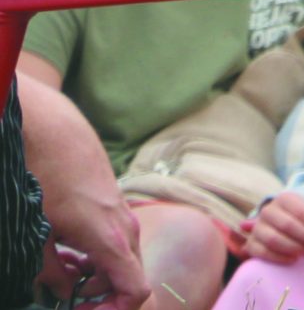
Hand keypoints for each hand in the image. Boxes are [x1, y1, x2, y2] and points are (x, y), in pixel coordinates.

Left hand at [41, 186, 144, 307]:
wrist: (58, 137)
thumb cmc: (48, 182)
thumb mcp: (40, 235)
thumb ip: (51, 273)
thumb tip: (62, 294)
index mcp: (111, 241)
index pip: (136, 291)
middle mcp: (127, 231)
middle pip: (129, 281)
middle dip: (102, 298)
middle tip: (69, 300)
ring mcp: (125, 218)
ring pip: (123, 264)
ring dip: (97, 279)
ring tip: (63, 275)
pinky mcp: (117, 210)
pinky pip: (117, 246)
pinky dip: (98, 260)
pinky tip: (70, 254)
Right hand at [237, 190, 303, 262]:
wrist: (282, 231)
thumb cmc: (303, 223)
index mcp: (285, 199)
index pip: (302, 211)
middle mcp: (268, 210)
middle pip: (288, 225)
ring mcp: (257, 227)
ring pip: (274, 239)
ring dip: (294, 248)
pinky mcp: (251, 244)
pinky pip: (262, 252)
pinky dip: (280, 257)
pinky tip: (293, 259)